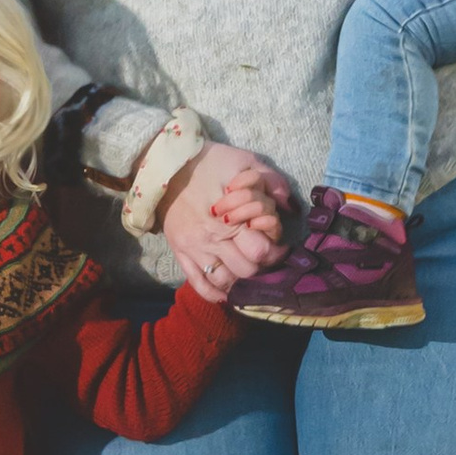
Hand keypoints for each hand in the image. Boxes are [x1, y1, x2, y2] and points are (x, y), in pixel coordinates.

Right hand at [154, 140, 291, 300]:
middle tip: (264, 257)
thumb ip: (271, 181)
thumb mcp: (243, 161)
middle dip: (260, 266)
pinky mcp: (180, 252)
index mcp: (229, 218)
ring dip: (239, 280)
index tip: (279, 245)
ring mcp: (194, 249)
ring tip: (247, 270)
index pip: (260, 251)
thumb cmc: (207, 161)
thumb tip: (288, 206)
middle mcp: (212, 239)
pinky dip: (214, 293)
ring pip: (224, 281)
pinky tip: (226, 293)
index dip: (275, 251)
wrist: (166, 164)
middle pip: (245, 271)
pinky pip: (198, 283)